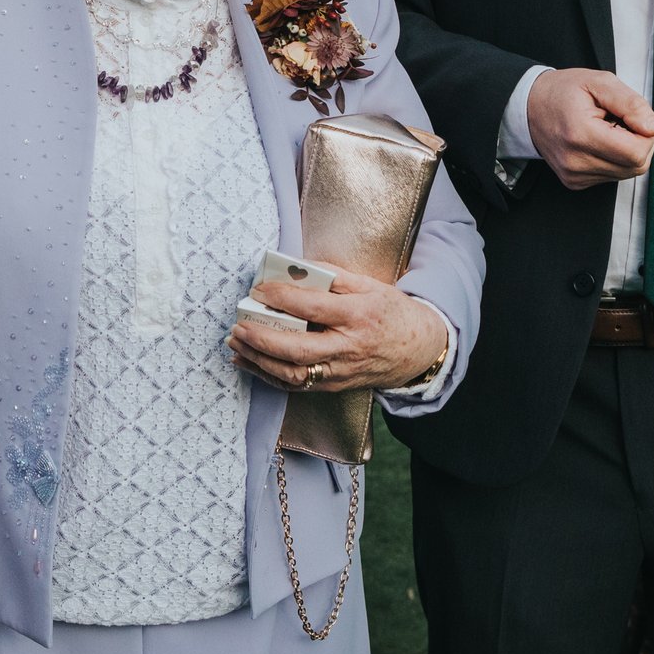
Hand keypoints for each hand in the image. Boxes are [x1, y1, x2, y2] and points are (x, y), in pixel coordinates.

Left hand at [227, 267, 444, 392]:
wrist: (417, 350)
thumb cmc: (391, 313)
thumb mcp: (369, 285)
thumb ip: (333, 277)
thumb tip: (295, 268)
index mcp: (358, 316)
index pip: (314, 308)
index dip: (282, 299)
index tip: (259, 290)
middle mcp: (348, 348)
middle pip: (299, 350)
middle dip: (263, 339)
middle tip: (239, 325)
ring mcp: (341, 372)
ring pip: (294, 374)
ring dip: (259, 360)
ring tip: (236, 342)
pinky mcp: (334, 386)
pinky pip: (297, 386)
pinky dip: (268, 375)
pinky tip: (247, 362)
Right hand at [527, 68, 653, 189]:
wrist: (529, 107)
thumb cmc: (563, 91)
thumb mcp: (600, 82)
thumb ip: (631, 104)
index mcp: (581, 134)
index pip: (637, 152)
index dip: (645, 133)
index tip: (631, 117)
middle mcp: (575, 161)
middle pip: (637, 165)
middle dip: (639, 142)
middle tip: (620, 121)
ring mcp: (574, 175)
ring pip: (628, 172)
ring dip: (626, 151)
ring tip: (606, 130)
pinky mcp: (575, 182)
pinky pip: (613, 175)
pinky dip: (614, 159)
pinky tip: (598, 142)